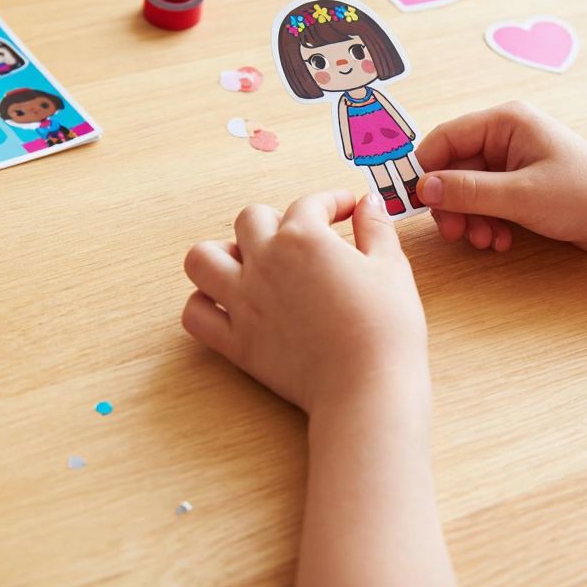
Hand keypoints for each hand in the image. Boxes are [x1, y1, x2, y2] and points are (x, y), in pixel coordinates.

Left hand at [182, 190, 428, 414]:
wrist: (367, 384)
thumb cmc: (385, 327)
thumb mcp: (391, 267)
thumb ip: (375, 228)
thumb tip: (368, 203)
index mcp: (304, 240)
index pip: (309, 205)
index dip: (331, 202)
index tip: (344, 209)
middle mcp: (265, 263)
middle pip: (250, 220)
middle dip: (276, 220)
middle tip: (299, 238)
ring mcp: (243, 302)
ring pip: (202, 259)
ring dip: (221, 254)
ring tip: (247, 263)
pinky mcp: (236, 343)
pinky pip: (195, 316)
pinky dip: (203, 305)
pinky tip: (226, 305)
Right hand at [416, 101, 586, 252]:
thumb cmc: (583, 195)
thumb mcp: (519, 195)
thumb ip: (467, 191)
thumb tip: (423, 187)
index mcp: (505, 121)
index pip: (445, 138)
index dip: (426, 170)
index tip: (416, 202)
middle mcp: (507, 136)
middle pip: (455, 167)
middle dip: (453, 203)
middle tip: (455, 233)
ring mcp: (515, 161)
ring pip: (470, 189)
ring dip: (471, 218)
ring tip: (486, 241)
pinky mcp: (522, 184)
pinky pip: (488, 201)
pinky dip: (488, 222)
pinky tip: (501, 241)